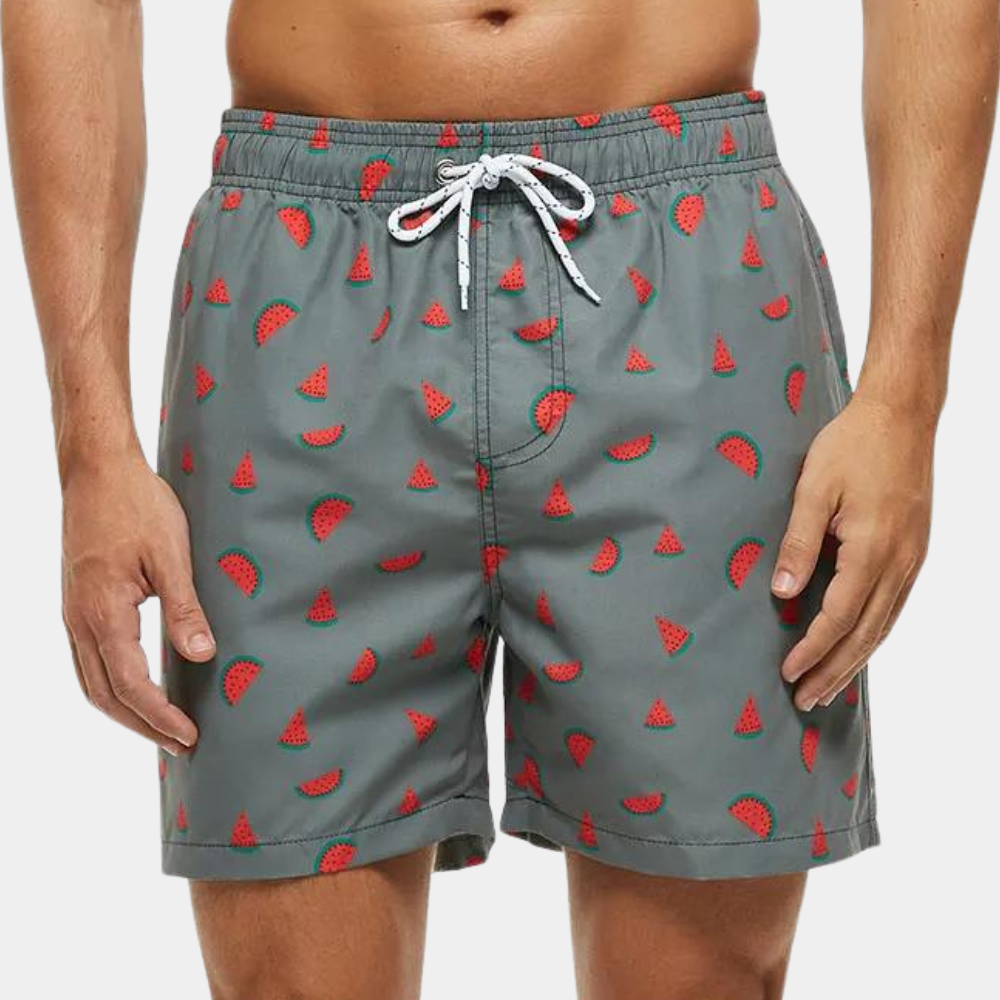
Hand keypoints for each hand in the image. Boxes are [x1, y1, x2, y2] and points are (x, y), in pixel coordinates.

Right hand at [61, 454, 212, 752]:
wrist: (96, 470)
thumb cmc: (136, 505)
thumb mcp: (171, 555)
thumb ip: (184, 609)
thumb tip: (202, 656)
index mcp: (103, 614)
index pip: (132, 686)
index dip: (160, 717)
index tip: (190, 737)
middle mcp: (79, 622)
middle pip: (106, 696)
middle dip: (143, 726)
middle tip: (181, 744)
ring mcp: (73, 614)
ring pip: (92, 682)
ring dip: (126, 711)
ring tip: (162, 727)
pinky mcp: (77, 603)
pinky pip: (89, 661)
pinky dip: (113, 686)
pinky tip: (138, 687)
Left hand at [772, 394, 933, 709]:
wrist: (901, 415)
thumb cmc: (852, 445)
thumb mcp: (812, 490)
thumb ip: (797, 543)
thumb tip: (782, 593)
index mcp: (873, 549)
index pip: (838, 616)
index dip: (812, 649)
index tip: (788, 672)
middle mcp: (900, 562)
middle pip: (865, 633)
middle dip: (834, 670)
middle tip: (807, 700)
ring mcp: (913, 559)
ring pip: (884, 624)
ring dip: (855, 659)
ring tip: (830, 687)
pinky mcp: (915, 551)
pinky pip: (894, 605)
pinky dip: (873, 633)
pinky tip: (857, 645)